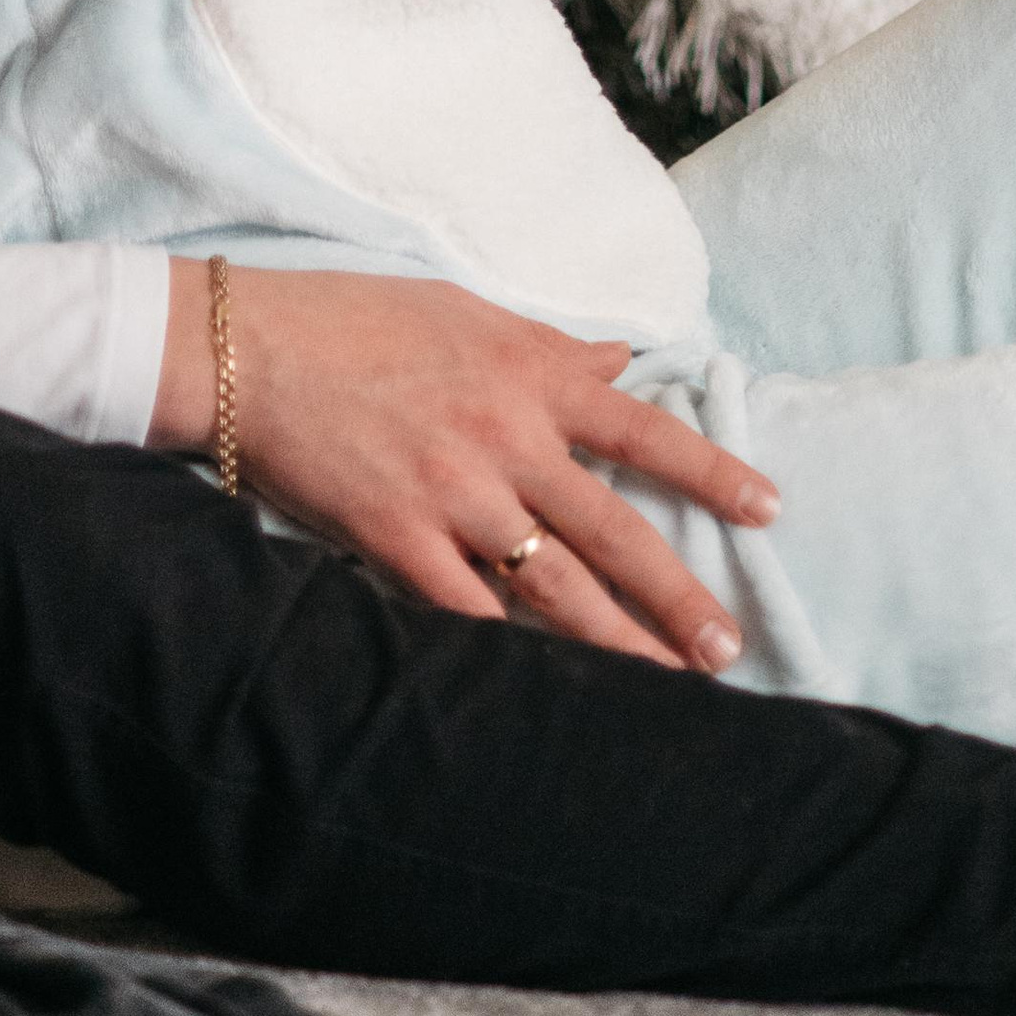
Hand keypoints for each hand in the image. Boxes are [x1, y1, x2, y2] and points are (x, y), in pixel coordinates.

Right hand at [152, 260, 777, 670]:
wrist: (248, 347)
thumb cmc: (355, 318)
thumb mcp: (466, 312)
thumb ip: (550, 347)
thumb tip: (624, 360)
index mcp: (529, 374)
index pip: (644, 427)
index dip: (711, 471)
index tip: (768, 509)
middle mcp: (506, 437)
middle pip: (614, 528)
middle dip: (678, 595)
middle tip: (729, 648)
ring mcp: (453, 495)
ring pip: (555, 586)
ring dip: (617, 644)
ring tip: (671, 692)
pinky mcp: (397, 540)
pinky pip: (467, 615)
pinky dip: (510, 659)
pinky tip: (547, 703)